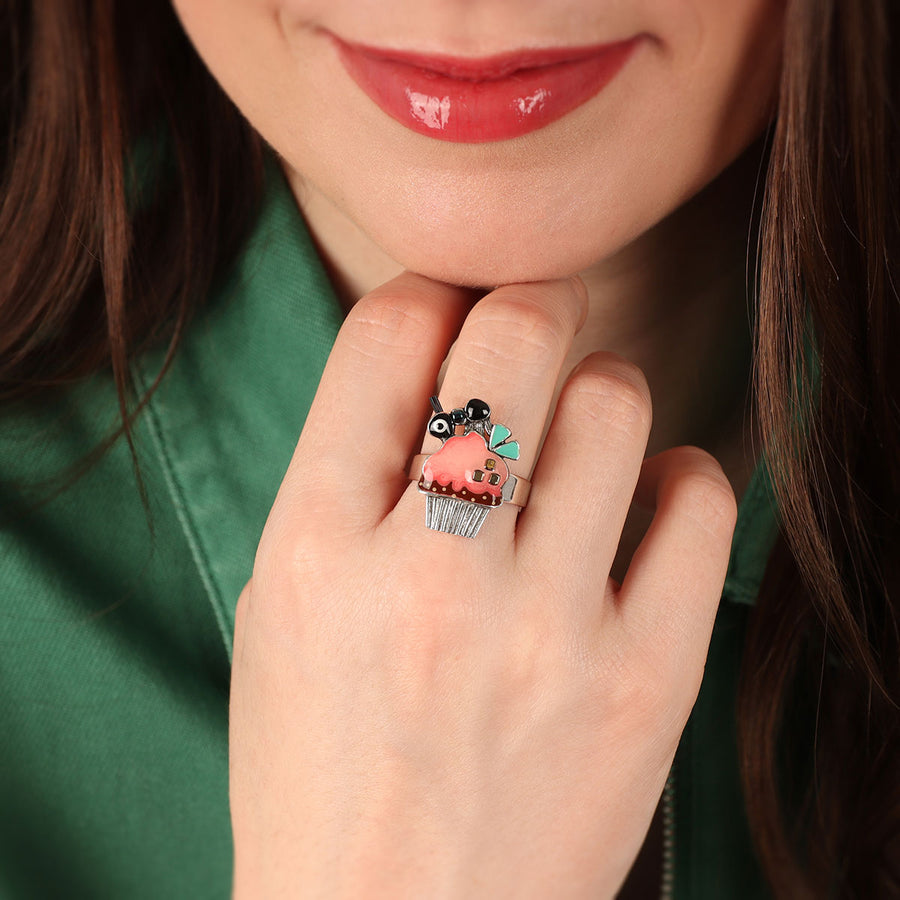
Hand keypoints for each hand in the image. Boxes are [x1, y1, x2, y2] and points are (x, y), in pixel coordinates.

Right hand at [229, 272, 737, 897]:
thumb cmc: (323, 766)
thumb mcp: (281, 612)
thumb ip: (344, 478)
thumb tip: (435, 359)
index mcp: (314, 553)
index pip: (387, 335)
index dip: (426, 300)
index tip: (447, 321)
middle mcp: (431, 579)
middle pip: (512, 338)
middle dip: (526, 308)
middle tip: (530, 334)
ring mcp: (547, 631)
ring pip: (616, 400)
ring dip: (599, 394)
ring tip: (579, 441)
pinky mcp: (646, 682)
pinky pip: (699, 498)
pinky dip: (676, 478)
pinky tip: (639, 509)